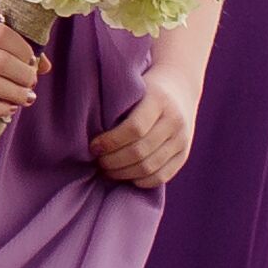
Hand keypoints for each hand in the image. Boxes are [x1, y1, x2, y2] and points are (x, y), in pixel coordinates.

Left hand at [94, 71, 199, 186]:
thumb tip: (83, 132)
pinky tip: (126, 176)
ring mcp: (182, 140)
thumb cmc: (141, 86)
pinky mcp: (184, 155)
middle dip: (113, 161)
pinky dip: (141, 181)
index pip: (134, 129)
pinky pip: (162, 176)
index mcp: (158, 100)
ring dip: (123, 173)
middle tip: (96, 162)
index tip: (93, 147)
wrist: (179, 86)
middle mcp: (174, 121)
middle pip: (140, 152)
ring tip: (106, 170)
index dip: (110, 142)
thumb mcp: (130, 86)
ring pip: (150, 167)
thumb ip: (115, 106)